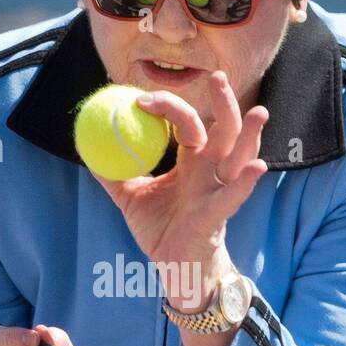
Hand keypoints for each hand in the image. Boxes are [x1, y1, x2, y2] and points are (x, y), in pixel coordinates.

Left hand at [93, 71, 267, 312]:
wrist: (176, 268)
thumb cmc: (161, 230)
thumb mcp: (130, 198)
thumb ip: (111, 173)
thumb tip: (87, 147)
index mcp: (192, 161)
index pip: (186, 123)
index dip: (168, 107)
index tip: (141, 99)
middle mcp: (210, 171)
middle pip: (224, 129)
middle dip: (223, 102)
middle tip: (216, 76)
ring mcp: (218, 191)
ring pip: (239, 156)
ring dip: (249, 135)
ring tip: (258, 113)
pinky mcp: (217, 215)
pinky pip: (233, 197)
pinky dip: (246, 182)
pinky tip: (257, 167)